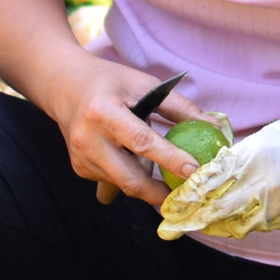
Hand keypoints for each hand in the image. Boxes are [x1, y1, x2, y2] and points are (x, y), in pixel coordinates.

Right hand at [42, 58, 209, 206]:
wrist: (64, 87)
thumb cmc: (110, 83)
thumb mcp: (144, 85)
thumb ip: (179, 108)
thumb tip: (215, 128)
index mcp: (102, 111)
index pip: (142, 142)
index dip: (170, 159)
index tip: (195, 171)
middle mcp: (87, 138)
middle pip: (130, 179)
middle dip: (161, 193)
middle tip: (187, 197)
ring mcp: (81, 158)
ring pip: (124, 184)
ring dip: (147, 182)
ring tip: (157, 167)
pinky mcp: (80, 169)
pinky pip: (114, 181)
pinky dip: (130, 175)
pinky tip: (131, 158)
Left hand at [157, 90, 279, 239]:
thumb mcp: (265, 138)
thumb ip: (237, 157)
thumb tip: (209, 171)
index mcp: (255, 160)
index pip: (210, 182)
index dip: (186, 195)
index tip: (168, 202)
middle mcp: (265, 187)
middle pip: (217, 210)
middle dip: (190, 220)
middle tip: (168, 227)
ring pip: (235, 225)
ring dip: (211, 227)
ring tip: (192, 227)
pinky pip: (257, 227)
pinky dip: (237, 226)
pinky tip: (225, 226)